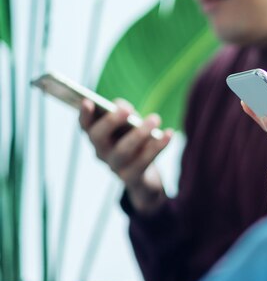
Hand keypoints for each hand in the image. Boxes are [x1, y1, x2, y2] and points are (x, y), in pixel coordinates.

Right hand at [79, 99, 172, 214]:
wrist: (144, 179)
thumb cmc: (136, 143)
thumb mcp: (130, 126)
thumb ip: (125, 114)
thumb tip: (125, 108)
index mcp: (97, 137)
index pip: (85, 125)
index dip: (84, 114)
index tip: (88, 101)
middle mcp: (101, 152)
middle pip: (98, 137)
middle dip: (112, 121)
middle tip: (127, 109)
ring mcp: (115, 167)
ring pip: (123, 150)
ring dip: (140, 133)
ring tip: (155, 118)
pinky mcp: (132, 178)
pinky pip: (144, 162)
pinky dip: (158, 146)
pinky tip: (169, 133)